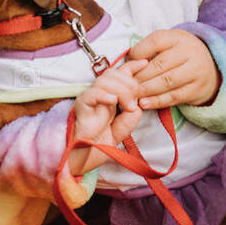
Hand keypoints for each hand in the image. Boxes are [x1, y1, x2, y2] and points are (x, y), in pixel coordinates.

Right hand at [67, 58, 148, 176]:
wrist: (80, 161)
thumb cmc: (97, 146)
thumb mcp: (121, 131)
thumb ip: (130, 118)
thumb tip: (138, 104)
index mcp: (109, 99)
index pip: (119, 75)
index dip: (132, 66)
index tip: (145, 63)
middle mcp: (98, 96)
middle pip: (113, 74)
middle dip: (129, 82)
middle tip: (134, 101)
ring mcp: (88, 101)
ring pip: (104, 81)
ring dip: (121, 90)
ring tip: (127, 107)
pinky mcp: (80, 108)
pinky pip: (90, 95)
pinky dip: (103, 94)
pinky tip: (112, 101)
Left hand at [125, 29, 220, 109]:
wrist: (213, 68)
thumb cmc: (182, 55)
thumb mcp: (171, 44)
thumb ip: (151, 49)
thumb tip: (128, 63)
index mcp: (179, 37)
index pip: (156, 41)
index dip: (138, 52)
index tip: (129, 63)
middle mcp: (190, 52)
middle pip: (159, 65)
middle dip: (139, 76)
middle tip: (124, 85)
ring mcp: (196, 71)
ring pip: (166, 82)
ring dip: (145, 90)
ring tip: (131, 95)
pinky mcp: (197, 89)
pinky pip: (173, 97)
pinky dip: (156, 101)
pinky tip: (144, 103)